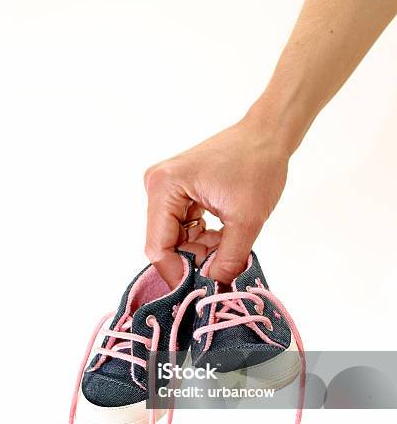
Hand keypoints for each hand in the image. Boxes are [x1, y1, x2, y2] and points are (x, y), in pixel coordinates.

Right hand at [144, 104, 289, 286]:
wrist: (267, 134)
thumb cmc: (258, 166)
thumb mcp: (247, 220)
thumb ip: (229, 259)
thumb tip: (214, 289)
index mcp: (164, 187)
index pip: (159, 247)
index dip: (179, 274)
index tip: (202, 289)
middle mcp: (157, 186)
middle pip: (165, 244)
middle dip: (193, 261)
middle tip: (223, 268)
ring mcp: (165, 189)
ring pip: (175, 239)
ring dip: (200, 251)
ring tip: (229, 244)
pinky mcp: (176, 192)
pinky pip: (182, 228)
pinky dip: (202, 239)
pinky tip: (223, 235)